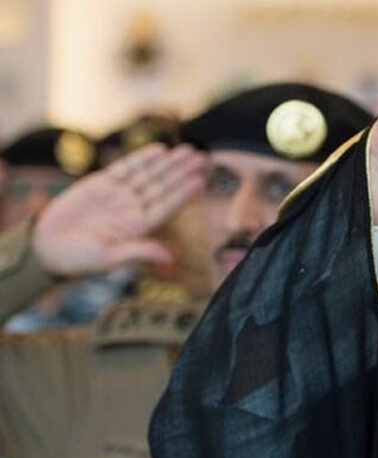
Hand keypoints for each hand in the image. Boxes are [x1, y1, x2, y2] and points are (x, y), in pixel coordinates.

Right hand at [31, 143, 206, 277]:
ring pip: (148, 174)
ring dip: (168, 163)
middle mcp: (132, 209)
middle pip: (163, 186)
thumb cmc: (78, 260)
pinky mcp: (99, 185)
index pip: (167, 206)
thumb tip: (171, 257)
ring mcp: (118, 195)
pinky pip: (125, 168)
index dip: (183, 194)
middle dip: (182, 172)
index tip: (201, 181)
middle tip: (204, 158)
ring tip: (189, 150)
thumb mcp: (110, 257)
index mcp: (138, 227)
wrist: (46, 249)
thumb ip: (139, 251)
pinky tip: (159, 150)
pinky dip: (141, 158)